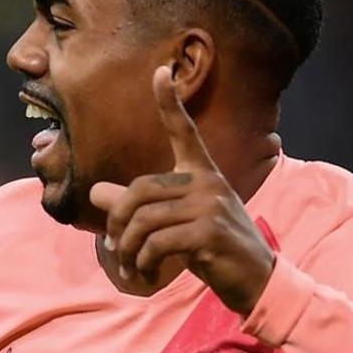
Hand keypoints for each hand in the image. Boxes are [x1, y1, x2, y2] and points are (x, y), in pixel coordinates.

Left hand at [90, 65, 274, 313]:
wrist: (255, 280)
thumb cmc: (213, 249)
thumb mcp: (176, 224)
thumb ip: (137, 207)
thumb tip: (96, 192)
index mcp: (202, 174)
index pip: (184, 132)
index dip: (170, 103)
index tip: (160, 72)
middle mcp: (207, 182)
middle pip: (140, 189)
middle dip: (117, 222)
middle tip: (113, 248)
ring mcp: (211, 205)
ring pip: (144, 220)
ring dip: (127, 250)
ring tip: (129, 268)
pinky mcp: (210, 232)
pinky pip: (157, 243)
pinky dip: (143, 262)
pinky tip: (146, 274)